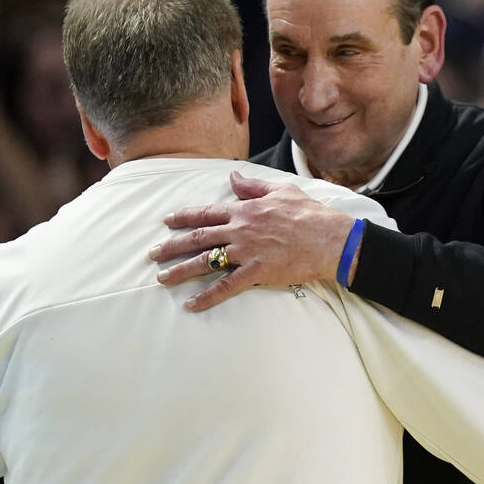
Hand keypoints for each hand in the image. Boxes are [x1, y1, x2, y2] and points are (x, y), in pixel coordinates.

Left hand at [149, 171, 357, 310]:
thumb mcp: (281, 190)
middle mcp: (240, 230)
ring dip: (181, 271)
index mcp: (244, 210)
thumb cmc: (309, 214)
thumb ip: (253, 186)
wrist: (330, 238)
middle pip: (198, 238)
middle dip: (171, 246)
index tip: (167, 221)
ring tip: (162, 278)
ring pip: (205, 261)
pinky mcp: (256, 272)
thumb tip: (233, 178)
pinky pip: (226, 286)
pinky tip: (191, 304)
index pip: (206, 213)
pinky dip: (207, 296)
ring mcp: (246, 252)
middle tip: (152, 254)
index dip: (184, 217)